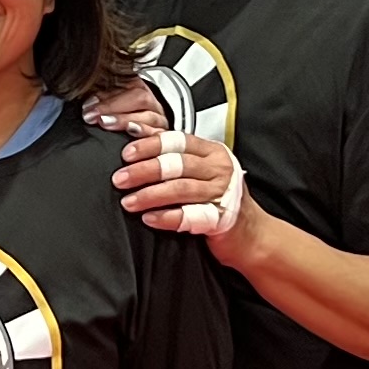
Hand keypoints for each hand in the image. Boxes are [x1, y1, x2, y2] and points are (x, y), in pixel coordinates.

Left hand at [110, 121, 246, 245]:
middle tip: (120, 179)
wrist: (248, 233)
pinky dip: (167, 217)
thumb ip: (174, 155)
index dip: (150, 145)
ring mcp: (222, 193)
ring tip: (128, 202)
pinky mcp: (222, 218)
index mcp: (212, 152)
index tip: (126, 154)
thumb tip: (136, 135)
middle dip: (144, 171)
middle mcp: (220, 168)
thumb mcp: (200, 171)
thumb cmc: (217, 199)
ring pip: (181, 189)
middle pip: (177, 164)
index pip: (178, 141)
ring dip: (150, 195)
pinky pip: (190, 216)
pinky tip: (148, 218)